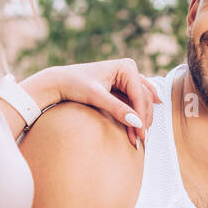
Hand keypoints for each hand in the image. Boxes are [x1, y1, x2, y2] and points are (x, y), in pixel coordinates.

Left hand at [36, 59, 160, 146]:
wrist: (60, 82)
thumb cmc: (75, 84)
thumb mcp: (96, 97)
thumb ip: (117, 109)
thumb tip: (137, 123)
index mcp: (126, 67)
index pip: (139, 96)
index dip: (141, 117)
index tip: (140, 135)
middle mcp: (129, 69)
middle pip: (143, 98)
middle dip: (142, 119)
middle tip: (140, 140)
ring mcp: (126, 76)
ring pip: (142, 99)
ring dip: (142, 118)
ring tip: (140, 135)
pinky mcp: (122, 84)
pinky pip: (136, 99)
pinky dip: (139, 111)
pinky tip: (147, 119)